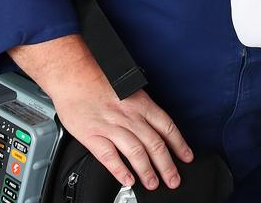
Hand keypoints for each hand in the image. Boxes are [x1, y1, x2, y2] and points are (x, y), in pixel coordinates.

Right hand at [9, 35, 191, 191]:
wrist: (74, 75)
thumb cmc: (99, 80)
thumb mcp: (128, 89)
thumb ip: (141, 109)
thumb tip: (153, 126)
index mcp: (140, 103)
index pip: (166, 127)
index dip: (179, 144)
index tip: (186, 157)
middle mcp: (129, 116)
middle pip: (154, 144)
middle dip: (167, 165)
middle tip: (173, 180)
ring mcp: (111, 126)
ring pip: (136, 152)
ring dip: (147, 171)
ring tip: (152, 184)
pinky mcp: (93, 134)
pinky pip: (109, 156)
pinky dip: (120, 170)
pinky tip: (127, 180)